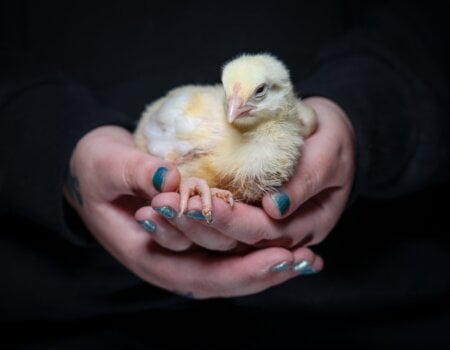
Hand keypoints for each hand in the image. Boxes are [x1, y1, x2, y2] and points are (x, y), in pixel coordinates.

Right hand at [64, 126, 308, 297]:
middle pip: (226, 279)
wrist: (92, 169)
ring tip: (309, 259)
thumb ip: (135, 173)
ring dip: (270, 265)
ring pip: (232, 268)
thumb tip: (170, 178)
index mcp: (148, 255)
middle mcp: (170, 262)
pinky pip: (230, 249)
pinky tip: (288, 242)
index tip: (282, 255)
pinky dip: (259, 248)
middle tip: (308, 261)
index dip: (243, 270)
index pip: (203, 273)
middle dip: (268, 272)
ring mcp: (184, 251)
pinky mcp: (194, 236)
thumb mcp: (106, 164)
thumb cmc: (96, 168)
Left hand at [150, 96, 353, 256]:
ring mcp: (262, 230)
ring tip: (156, 210)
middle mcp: (283, 238)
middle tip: (164, 206)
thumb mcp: (329, 152)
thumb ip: (306, 179)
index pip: (263, 232)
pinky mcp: (245, 218)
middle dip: (198, 226)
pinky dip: (187, 220)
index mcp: (309, 226)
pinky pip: (215, 226)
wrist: (325, 136)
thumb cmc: (332, 139)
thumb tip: (275, 208)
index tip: (199, 202)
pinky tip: (161, 209)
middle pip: (235, 243)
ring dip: (185, 228)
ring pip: (220, 241)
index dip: (231, 221)